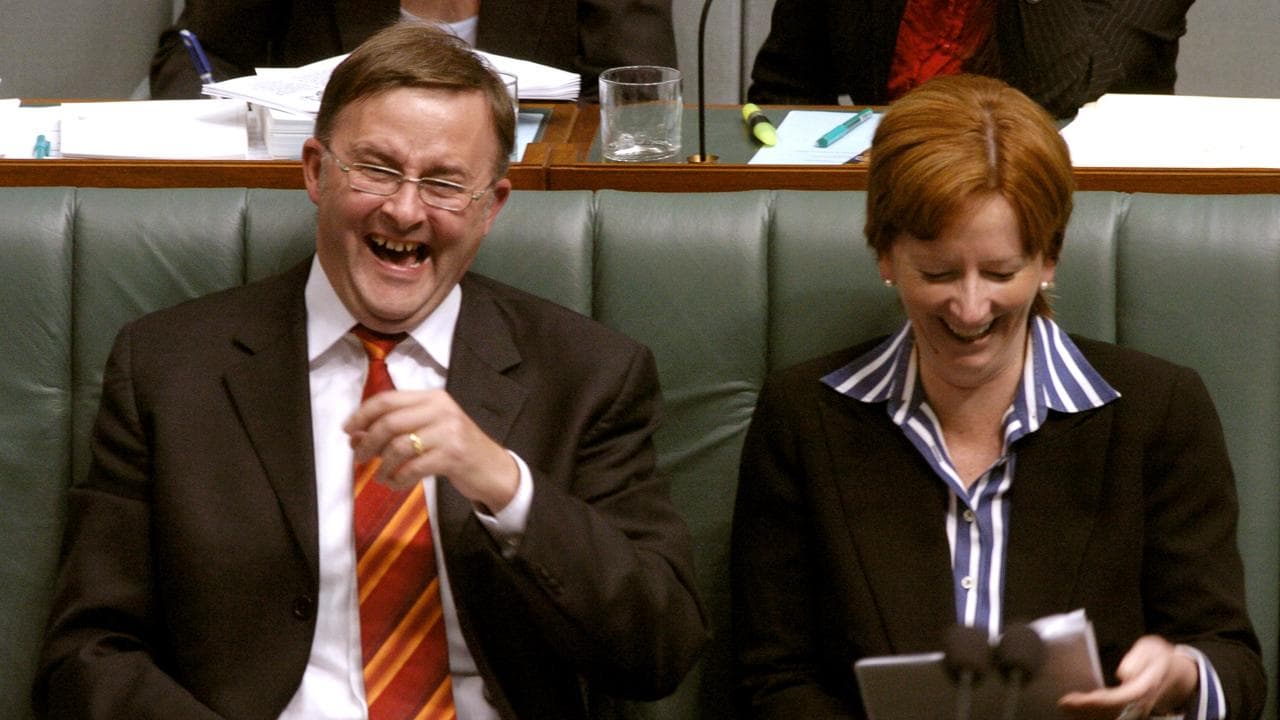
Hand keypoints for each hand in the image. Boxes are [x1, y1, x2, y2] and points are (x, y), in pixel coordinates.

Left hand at [345, 388, 518, 511]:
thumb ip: (396, 427)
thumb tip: (355, 434)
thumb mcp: (429, 429)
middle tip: (359, 457)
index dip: (362, 414)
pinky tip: (396, 484)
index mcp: (433, 397)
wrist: (493, 468)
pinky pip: (413, 468)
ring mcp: (449, 432)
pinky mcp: (453, 456)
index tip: (347, 430)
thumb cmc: (456, 447)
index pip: (388, 400)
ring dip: (383, 465)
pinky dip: (398, 479)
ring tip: (381, 475)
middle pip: (389, 422)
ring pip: (399, 446)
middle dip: (368, 442)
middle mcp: (441, 409)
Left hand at [1059, 635, 1197, 718]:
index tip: (1077, 698)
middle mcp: (1142, 702)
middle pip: (1113, 712)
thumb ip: (1138, 658)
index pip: (1122, 698)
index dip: (1099, 701)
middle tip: (1064, 703)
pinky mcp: (1131, 712)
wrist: (1176, 674)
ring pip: (1112, 717)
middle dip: (1087, 710)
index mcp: (1147, 686)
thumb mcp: (1151, 648)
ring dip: (1088, 714)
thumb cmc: (1159, 657)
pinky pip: (1112, 716)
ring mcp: (1137, 710)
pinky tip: (1078, 711)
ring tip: (1068, 707)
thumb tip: (1123, 674)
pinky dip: (1093, 715)